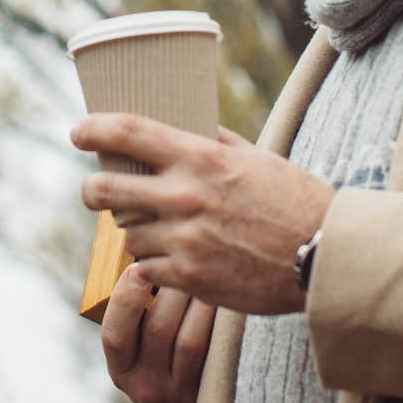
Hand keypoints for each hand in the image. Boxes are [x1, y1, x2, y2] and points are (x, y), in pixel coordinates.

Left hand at [72, 112, 334, 315]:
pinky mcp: (188, 277)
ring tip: (153, 228)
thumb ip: (213, 142)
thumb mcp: (255, 158)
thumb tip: (185, 125)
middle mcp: (184, 196)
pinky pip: (146, 268)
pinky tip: (168, 257)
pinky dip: (152, 262)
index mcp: (200, 158)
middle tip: (93, 189)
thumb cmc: (295, 200)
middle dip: (90, 189)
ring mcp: (183, 239)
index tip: (78, 131)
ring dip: (133, 229)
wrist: (324, 257)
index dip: (93, 129)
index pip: (128, 132)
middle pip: (104, 188)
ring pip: (126, 233)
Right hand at [101, 263, 214, 402]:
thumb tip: (146, 258)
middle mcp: (145, 385)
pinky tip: (223, 298)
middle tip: (184, 256)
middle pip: (157, 328)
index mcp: (121, 369)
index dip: (125, 299)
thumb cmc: (162, 366)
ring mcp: (178, 392)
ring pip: (187, 338)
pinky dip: (215, 319)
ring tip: (206, 272)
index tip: (138, 267)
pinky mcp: (207, 391)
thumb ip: (136, 316)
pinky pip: (212, 349)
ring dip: (198, 299)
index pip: (114, 335)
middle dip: (171, 286)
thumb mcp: (138, 352)